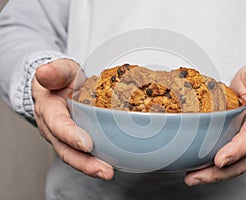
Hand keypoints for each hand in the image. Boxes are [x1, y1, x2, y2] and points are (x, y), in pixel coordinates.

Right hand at [32, 59, 113, 179]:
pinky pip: (84, 153)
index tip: (86, 144)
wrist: (61, 86)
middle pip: (66, 150)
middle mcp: (54, 128)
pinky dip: (97, 160)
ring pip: (75, 156)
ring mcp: (64, 137)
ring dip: (92, 167)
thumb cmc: (62, 78)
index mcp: (49, 109)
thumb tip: (44, 72)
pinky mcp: (76, 140)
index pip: (57, 124)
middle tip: (104, 170)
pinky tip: (112, 164)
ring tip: (109, 173)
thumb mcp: (60, 69)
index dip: (69, 135)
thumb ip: (54, 71)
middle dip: (84, 162)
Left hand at [184, 63, 245, 185]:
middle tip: (195, 177)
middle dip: (218, 173)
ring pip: (232, 166)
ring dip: (211, 174)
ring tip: (190, 178)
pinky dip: (209, 168)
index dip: (236, 150)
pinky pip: (225, 160)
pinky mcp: (235, 145)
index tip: (220, 159)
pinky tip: (193, 169)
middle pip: (240, 161)